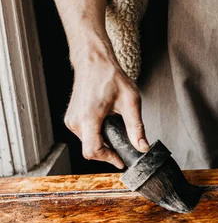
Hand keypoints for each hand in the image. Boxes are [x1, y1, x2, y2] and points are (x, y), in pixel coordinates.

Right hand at [64, 42, 148, 168]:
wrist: (94, 61)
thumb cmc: (110, 77)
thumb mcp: (131, 102)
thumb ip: (136, 128)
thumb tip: (142, 147)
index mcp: (88, 118)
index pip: (93, 151)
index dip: (108, 159)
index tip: (121, 161)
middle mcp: (75, 121)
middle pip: (91, 150)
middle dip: (109, 151)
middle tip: (126, 145)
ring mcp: (71, 120)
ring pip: (88, 143)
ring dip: (103, 143)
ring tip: (117, 129)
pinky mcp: (71, 118)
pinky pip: (85, 135)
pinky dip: (97, 135)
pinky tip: (108, 125)